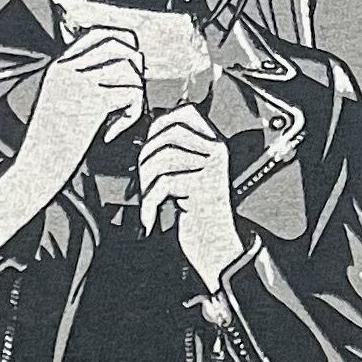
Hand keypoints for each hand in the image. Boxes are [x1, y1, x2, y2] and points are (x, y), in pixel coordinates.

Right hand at [0, 27, 143, 244]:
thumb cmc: (48, 142)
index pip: (98, 34)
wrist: (35, 168)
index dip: (123, 42)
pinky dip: (131, 114)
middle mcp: (69, 70)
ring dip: (134, 96)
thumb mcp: (58, 99)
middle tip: (130, 91)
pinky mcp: (92, 104)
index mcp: (59, 66)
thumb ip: (82, 80)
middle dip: (134, 67)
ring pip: (129, 70)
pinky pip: (130, 94)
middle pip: (119, 45)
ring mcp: (80, 85)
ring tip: (119, 115)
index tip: (131, 59)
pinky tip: (113, 129)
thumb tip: (122, 67)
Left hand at [134, 104, 244, 301]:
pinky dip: (150, 202)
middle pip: (168, 134)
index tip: (148, 144)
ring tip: (148, 199)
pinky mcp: (204, 188)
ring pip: (163, 158)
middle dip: (146, 157)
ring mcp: (212, 169)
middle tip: (143, 181)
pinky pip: (164, 184)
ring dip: (145, 182)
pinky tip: (151, 216)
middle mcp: (217, 152)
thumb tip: (149, 135)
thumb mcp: (191, 175)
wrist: (218, 248)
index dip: (160, 124)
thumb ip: (178, 152)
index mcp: (215, 144)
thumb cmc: (200, 214)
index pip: (186, 113)